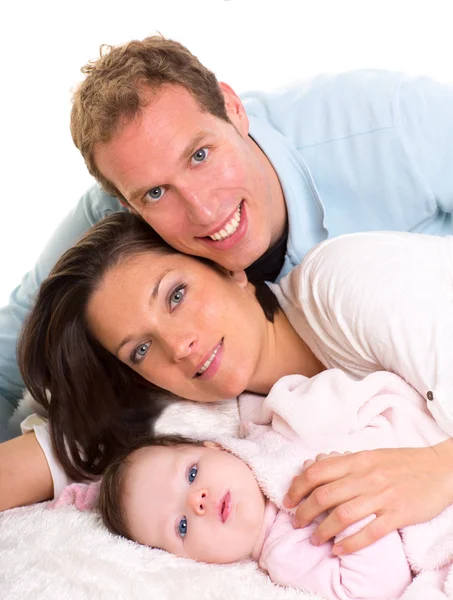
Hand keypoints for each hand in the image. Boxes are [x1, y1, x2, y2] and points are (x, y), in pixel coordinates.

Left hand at [284, 440, 452, 553]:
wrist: (440, 469)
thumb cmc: (403, 462)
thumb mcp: (370, 455)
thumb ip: (344, 463)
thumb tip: (314, 467)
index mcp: (357, 460)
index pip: (316, 472)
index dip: (297, 487)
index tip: (288, 500)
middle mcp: (366, 476)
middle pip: (323, 495)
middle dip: (303, 512)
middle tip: (295, 522)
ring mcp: (382, 496)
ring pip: (341, 515)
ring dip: (322, 530)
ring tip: (314, 539)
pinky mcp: (398, 514)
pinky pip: (369, 532)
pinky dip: (350, 543)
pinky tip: (339, 550)